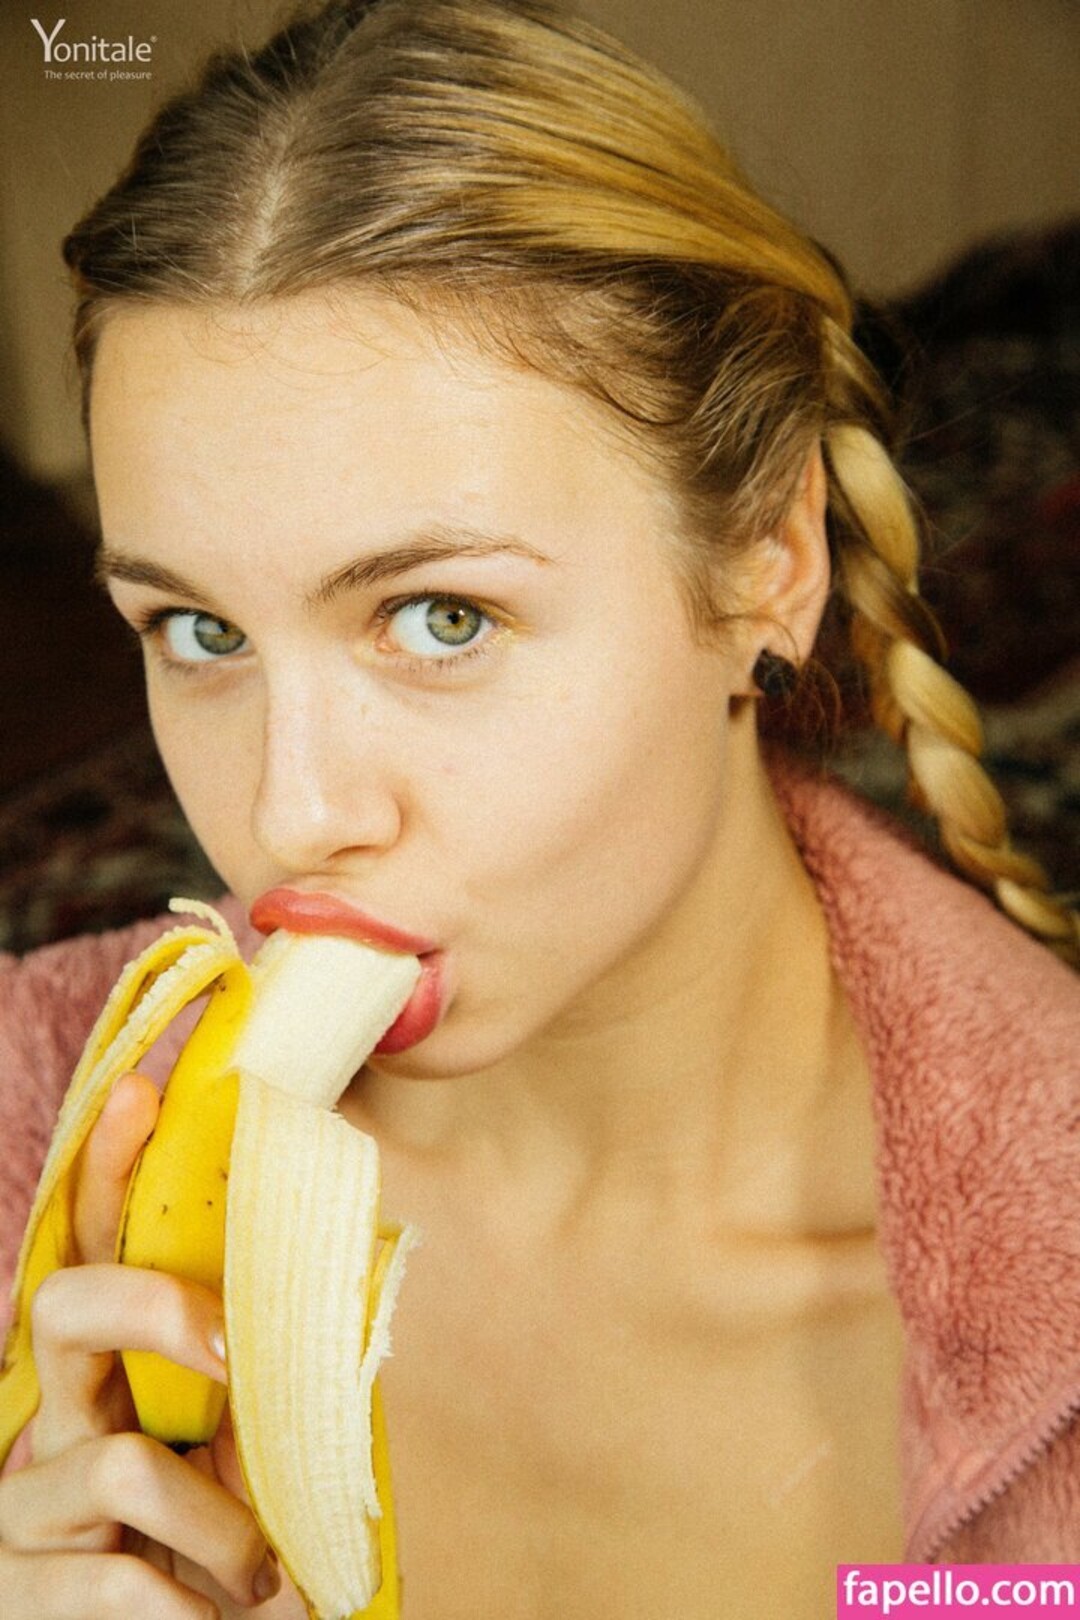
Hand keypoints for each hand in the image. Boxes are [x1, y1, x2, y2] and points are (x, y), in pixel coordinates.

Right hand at [0, 1074, 281, 1616]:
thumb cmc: (223, 1549)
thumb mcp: (248, 1455)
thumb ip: (267, 1379)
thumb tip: (347, 1266)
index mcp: (109, 1376)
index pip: (95, 1248)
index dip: (106, 1169)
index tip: (141, 1093)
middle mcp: (51, 1419)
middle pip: (61, 1304)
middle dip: (155, 1306)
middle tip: (233, 1352)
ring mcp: (20, 1505)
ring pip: (122, 1466)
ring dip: (220, 1529)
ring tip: (260, 1581)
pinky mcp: (18, 1592)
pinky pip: (118, 1584)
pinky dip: (192, 1615)